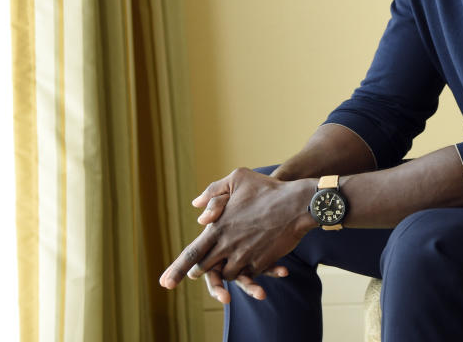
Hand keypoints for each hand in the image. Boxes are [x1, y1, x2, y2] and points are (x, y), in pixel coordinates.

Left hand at [159, 168, 315, 299]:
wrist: (298, 203)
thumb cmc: (268, 188)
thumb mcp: (238, 178)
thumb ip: (214, 190)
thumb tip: (196, 205)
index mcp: (218, 227)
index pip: (191, 253)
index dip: (176, 269)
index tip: (165, 284)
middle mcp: (228, 245)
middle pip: (205, 268)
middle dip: (199, 272)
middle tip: (195, 274)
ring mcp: (245, 256)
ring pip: (227, 274)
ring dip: (225, 270)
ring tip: (229, 263)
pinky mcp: (261, 263)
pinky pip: (249, 274)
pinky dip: (249, 272)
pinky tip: (253, 262)